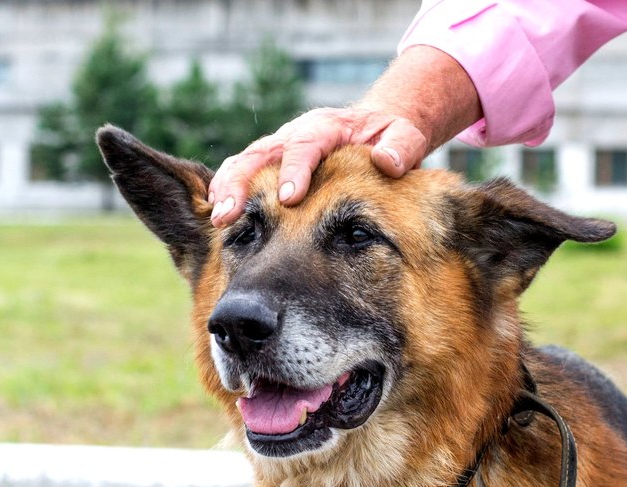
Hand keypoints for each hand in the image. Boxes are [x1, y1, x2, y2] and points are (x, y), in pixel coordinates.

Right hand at [207, 106, 428, 226]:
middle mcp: (296, 134)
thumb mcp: (405, 138)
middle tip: (231, 211)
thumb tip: (387, 161)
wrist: (375, 130)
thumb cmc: (389, 140)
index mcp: (327, 127)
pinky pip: (244, 175)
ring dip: (228, 188)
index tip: (290, 198)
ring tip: (220, 218)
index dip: (295, 170)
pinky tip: (220, 220)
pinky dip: (229, 193)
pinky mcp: (271, 165)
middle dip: (243, 181)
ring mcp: (279, 149)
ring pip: (245, 162)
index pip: (307, 144)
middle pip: (262, 152)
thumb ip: (401, 147)